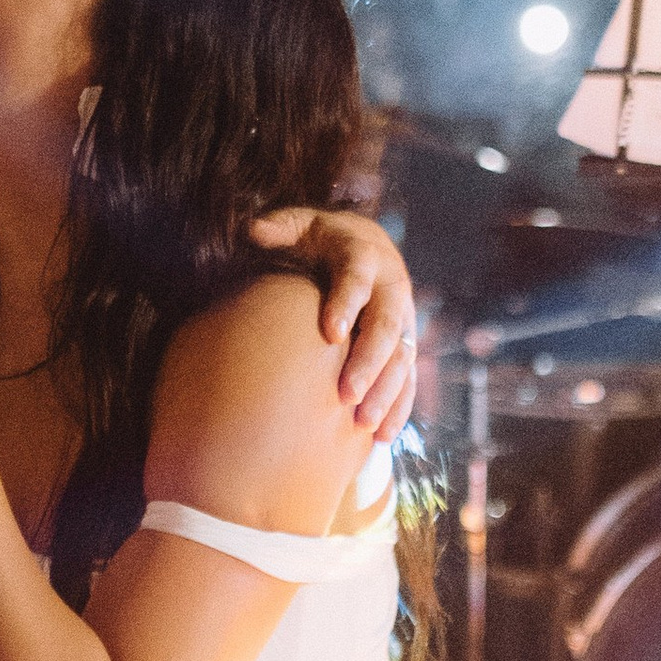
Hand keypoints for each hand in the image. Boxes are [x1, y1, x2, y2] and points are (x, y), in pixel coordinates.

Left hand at [250, 203, 415, 442]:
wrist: (367, 246)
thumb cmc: (321, 239)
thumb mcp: (301, 224)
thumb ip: (279, 227)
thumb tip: (252, 231)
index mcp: (364, 256)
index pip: (357, 278)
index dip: (346, 303)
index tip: (330, 333)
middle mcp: (391, 287)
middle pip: (386, 325)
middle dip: (369, 361)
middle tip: (347, 395)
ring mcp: (404, 318)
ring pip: (402, 356)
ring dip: (387, 392)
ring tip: (364, 424)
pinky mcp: (406, 343)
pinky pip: (408, 377)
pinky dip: (399, 407)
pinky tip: (381, 437)